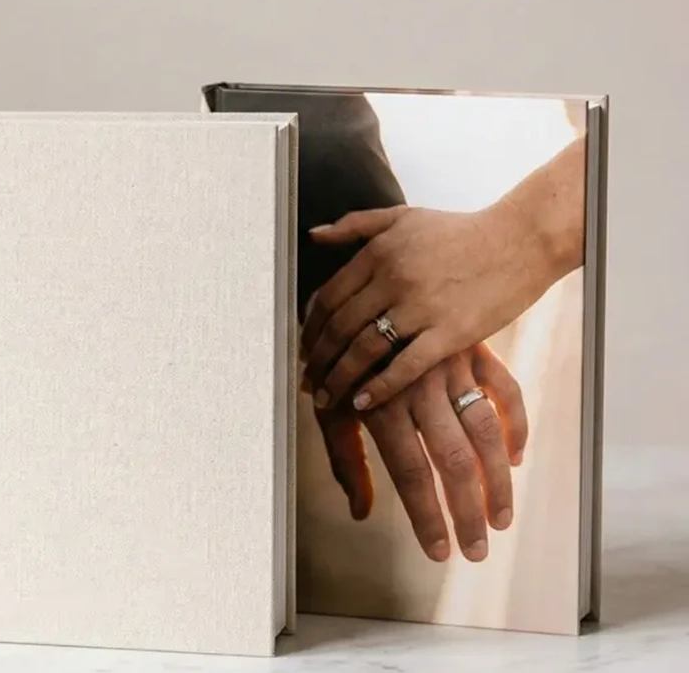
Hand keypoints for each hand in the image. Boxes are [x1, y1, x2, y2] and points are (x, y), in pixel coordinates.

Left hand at [301, 137, 586, 412]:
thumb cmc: (460, 230)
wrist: (521, 240)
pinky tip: (361, 402)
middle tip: (306, 379)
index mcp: (378, 252)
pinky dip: (378, 388)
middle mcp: (394, 278)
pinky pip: (404, 366)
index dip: (310, 328)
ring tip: (325, 396)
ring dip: (339, 377)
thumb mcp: (403, 217)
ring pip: (365, 349)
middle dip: (317, 358)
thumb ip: (355, 225)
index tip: (303, 348)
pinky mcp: (450, 332)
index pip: (328, 297)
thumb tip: (312, 236)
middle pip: (340, 327)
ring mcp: (422, 306)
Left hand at [315, 342, 527, 561]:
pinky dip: (516, 425)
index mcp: (381, 405)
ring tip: (501, 518)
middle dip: (467, 511)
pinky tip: (515, 458)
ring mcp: (451, 368)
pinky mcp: (474, 350)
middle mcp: (419, 388)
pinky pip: (506, 390)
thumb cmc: (339, 361)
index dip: (427, 516)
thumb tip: (360, 511)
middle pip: (453, 460)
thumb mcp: (330, 408)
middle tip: (477, 550)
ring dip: (498, 480)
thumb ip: (346, 460)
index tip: (439, 551)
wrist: (357, 294)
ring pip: (485, 430)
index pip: (411, 473)